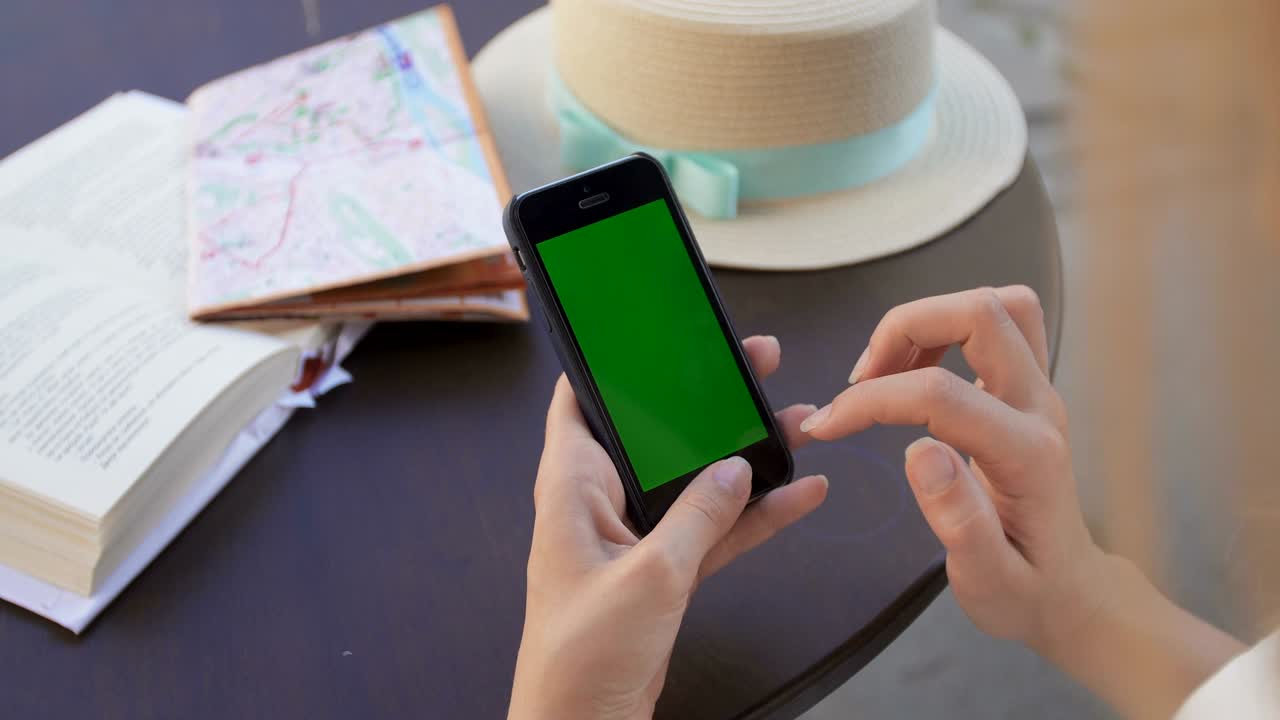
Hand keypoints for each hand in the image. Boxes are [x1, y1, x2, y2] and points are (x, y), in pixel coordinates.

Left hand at [508, 336, 827, 719]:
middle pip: (655, 435)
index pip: (579, 403)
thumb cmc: (579, 659)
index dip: (612, 366)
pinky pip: (713, 530)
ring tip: (793, 421)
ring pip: (694, 481)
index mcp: (570, 489)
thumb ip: (698, 516)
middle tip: (748, 367)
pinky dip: (753, 516)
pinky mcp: (661, 573)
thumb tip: (736, 470)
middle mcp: (599, 505)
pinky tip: (799, 496)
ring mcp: (634, 540)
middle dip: (703, 404)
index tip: (651, 335)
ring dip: (742, 457)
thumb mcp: (649, 577)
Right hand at [800, 287, 1243, 718]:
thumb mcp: (987, 582)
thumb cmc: (1024, 591)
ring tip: (887, 371)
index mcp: (1027, 456)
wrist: (1070, 592)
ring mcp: (1040, 391)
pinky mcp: (1029, 388)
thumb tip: (920, 451)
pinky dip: (946, 328)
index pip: (941, 394)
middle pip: (981, 315)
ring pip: (999, 305)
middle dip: (904, 330)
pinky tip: (913, 372)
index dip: (871, 400)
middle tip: (861, 382)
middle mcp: (1040, 408)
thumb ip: (959, 521)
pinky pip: (999, 324)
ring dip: (930, 322)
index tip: (827, 426)